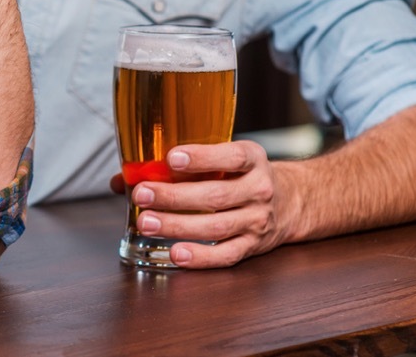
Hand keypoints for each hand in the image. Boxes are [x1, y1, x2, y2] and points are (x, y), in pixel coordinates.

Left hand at [109, 141, 292, 267]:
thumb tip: (123, 178)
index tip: (171, 157)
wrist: (292, 201)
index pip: (230, 157)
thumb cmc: (241, 175)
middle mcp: (258, 190)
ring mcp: (257, 221)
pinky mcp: (253, 246)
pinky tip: (176, 253)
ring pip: (216, 227)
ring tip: (146, 223)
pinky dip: (201, 257)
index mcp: (251, 159)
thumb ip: (176, 165)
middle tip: (141, 194)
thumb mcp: (222, 158)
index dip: (201, 158)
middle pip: (215, 196)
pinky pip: (226, 255)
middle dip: (174, 197)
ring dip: (178, 226)